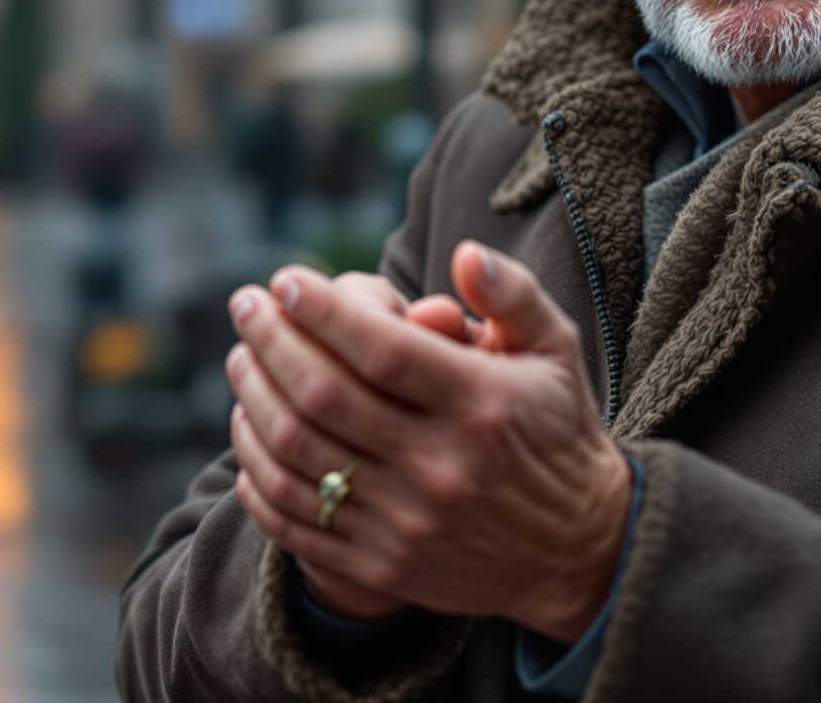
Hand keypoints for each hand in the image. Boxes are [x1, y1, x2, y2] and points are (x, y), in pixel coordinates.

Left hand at [224, 242, 630, 640]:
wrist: (579, 551)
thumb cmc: (556, 430)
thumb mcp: (555, 352)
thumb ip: (511, 295)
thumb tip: (465, 253)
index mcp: (481, 405)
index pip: (380, 348)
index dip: (322, 310)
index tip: (286, 279)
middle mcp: (441, 467)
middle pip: (324, 396)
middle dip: (271, 341)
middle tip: (245, 304)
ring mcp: (407, 523)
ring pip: (298, 455)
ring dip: (253, 398)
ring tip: (241, 359)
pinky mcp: (384, 566)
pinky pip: (296, 519)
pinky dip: (257, 472)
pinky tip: (249, 432)